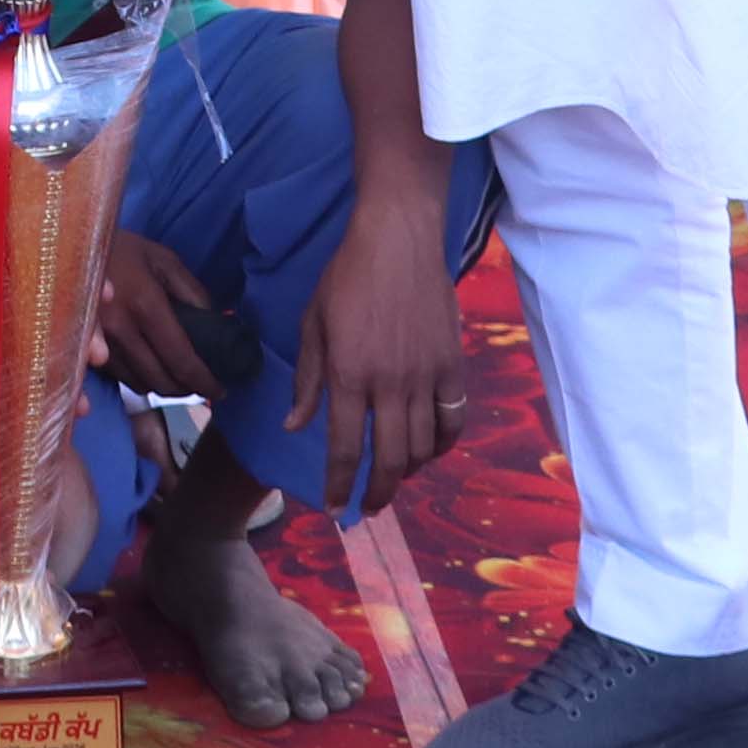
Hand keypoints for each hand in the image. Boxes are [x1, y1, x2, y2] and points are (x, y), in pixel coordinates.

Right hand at [88, 231, 216, 399]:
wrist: (70, 244)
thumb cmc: (124, 250)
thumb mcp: (164, 260)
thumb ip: (193, 293)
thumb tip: (218, 327)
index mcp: (146, 305)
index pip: (180, 359)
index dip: (203, 380)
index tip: (221, 390)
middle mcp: (120, 329)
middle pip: (159, 379)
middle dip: (186, 389)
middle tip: (202, 385)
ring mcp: (97, 342)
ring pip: (138, 383)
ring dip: (162, 387)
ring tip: (179, 380)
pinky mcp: (83, 347)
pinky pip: (119, 377)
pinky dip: (140, 380)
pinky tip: (151, 371)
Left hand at [290, 210, 467, 517]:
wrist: (399, 238)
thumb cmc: (347, 276)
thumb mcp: (313, 324)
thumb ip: (307, 380)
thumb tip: (294, 426)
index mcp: (348, 374)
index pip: (342, 447)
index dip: (337, 485)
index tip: (334, 509)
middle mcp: (389, 383)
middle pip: (388, 459)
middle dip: (377, 493)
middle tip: (368, 508)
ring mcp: (426, 376)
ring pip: (422, 446)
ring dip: (407, 471)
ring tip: (394, 476)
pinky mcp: (453, 365)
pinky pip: (453, 420)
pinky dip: (441, 444)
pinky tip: (429, 449)